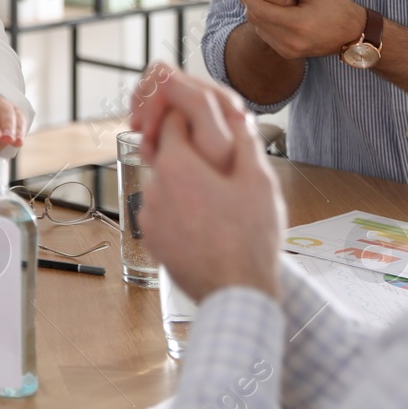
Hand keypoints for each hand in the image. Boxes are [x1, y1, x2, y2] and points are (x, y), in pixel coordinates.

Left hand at [130, 65, 284, 301]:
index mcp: (177, 165)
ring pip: (166, 186)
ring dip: (185, 187)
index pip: (172, 121)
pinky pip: (163, 214)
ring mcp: (148, 215)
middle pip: (168, 155)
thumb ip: (246, 142)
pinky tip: (206, 226)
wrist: (235, 291)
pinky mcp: (151, 239)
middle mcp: (153, 187)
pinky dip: (180, 213)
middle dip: (191, 156)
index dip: (191, 118)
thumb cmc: (250, 237)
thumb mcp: (259, 182)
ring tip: (218, 205)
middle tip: (221, 170)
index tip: (205, 123)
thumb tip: (239, 117)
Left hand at [239, 0, 367, 60]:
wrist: (354, 36)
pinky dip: (264, 21)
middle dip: (250, 2)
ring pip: (259, 28)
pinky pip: (267, 35)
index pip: (262, 10)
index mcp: (298, 24)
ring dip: (256, 12)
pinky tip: (268, 9)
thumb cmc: (339, 8)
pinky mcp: (288, 54)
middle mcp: (290, 42)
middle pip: (256, 20)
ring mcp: (288, 51)